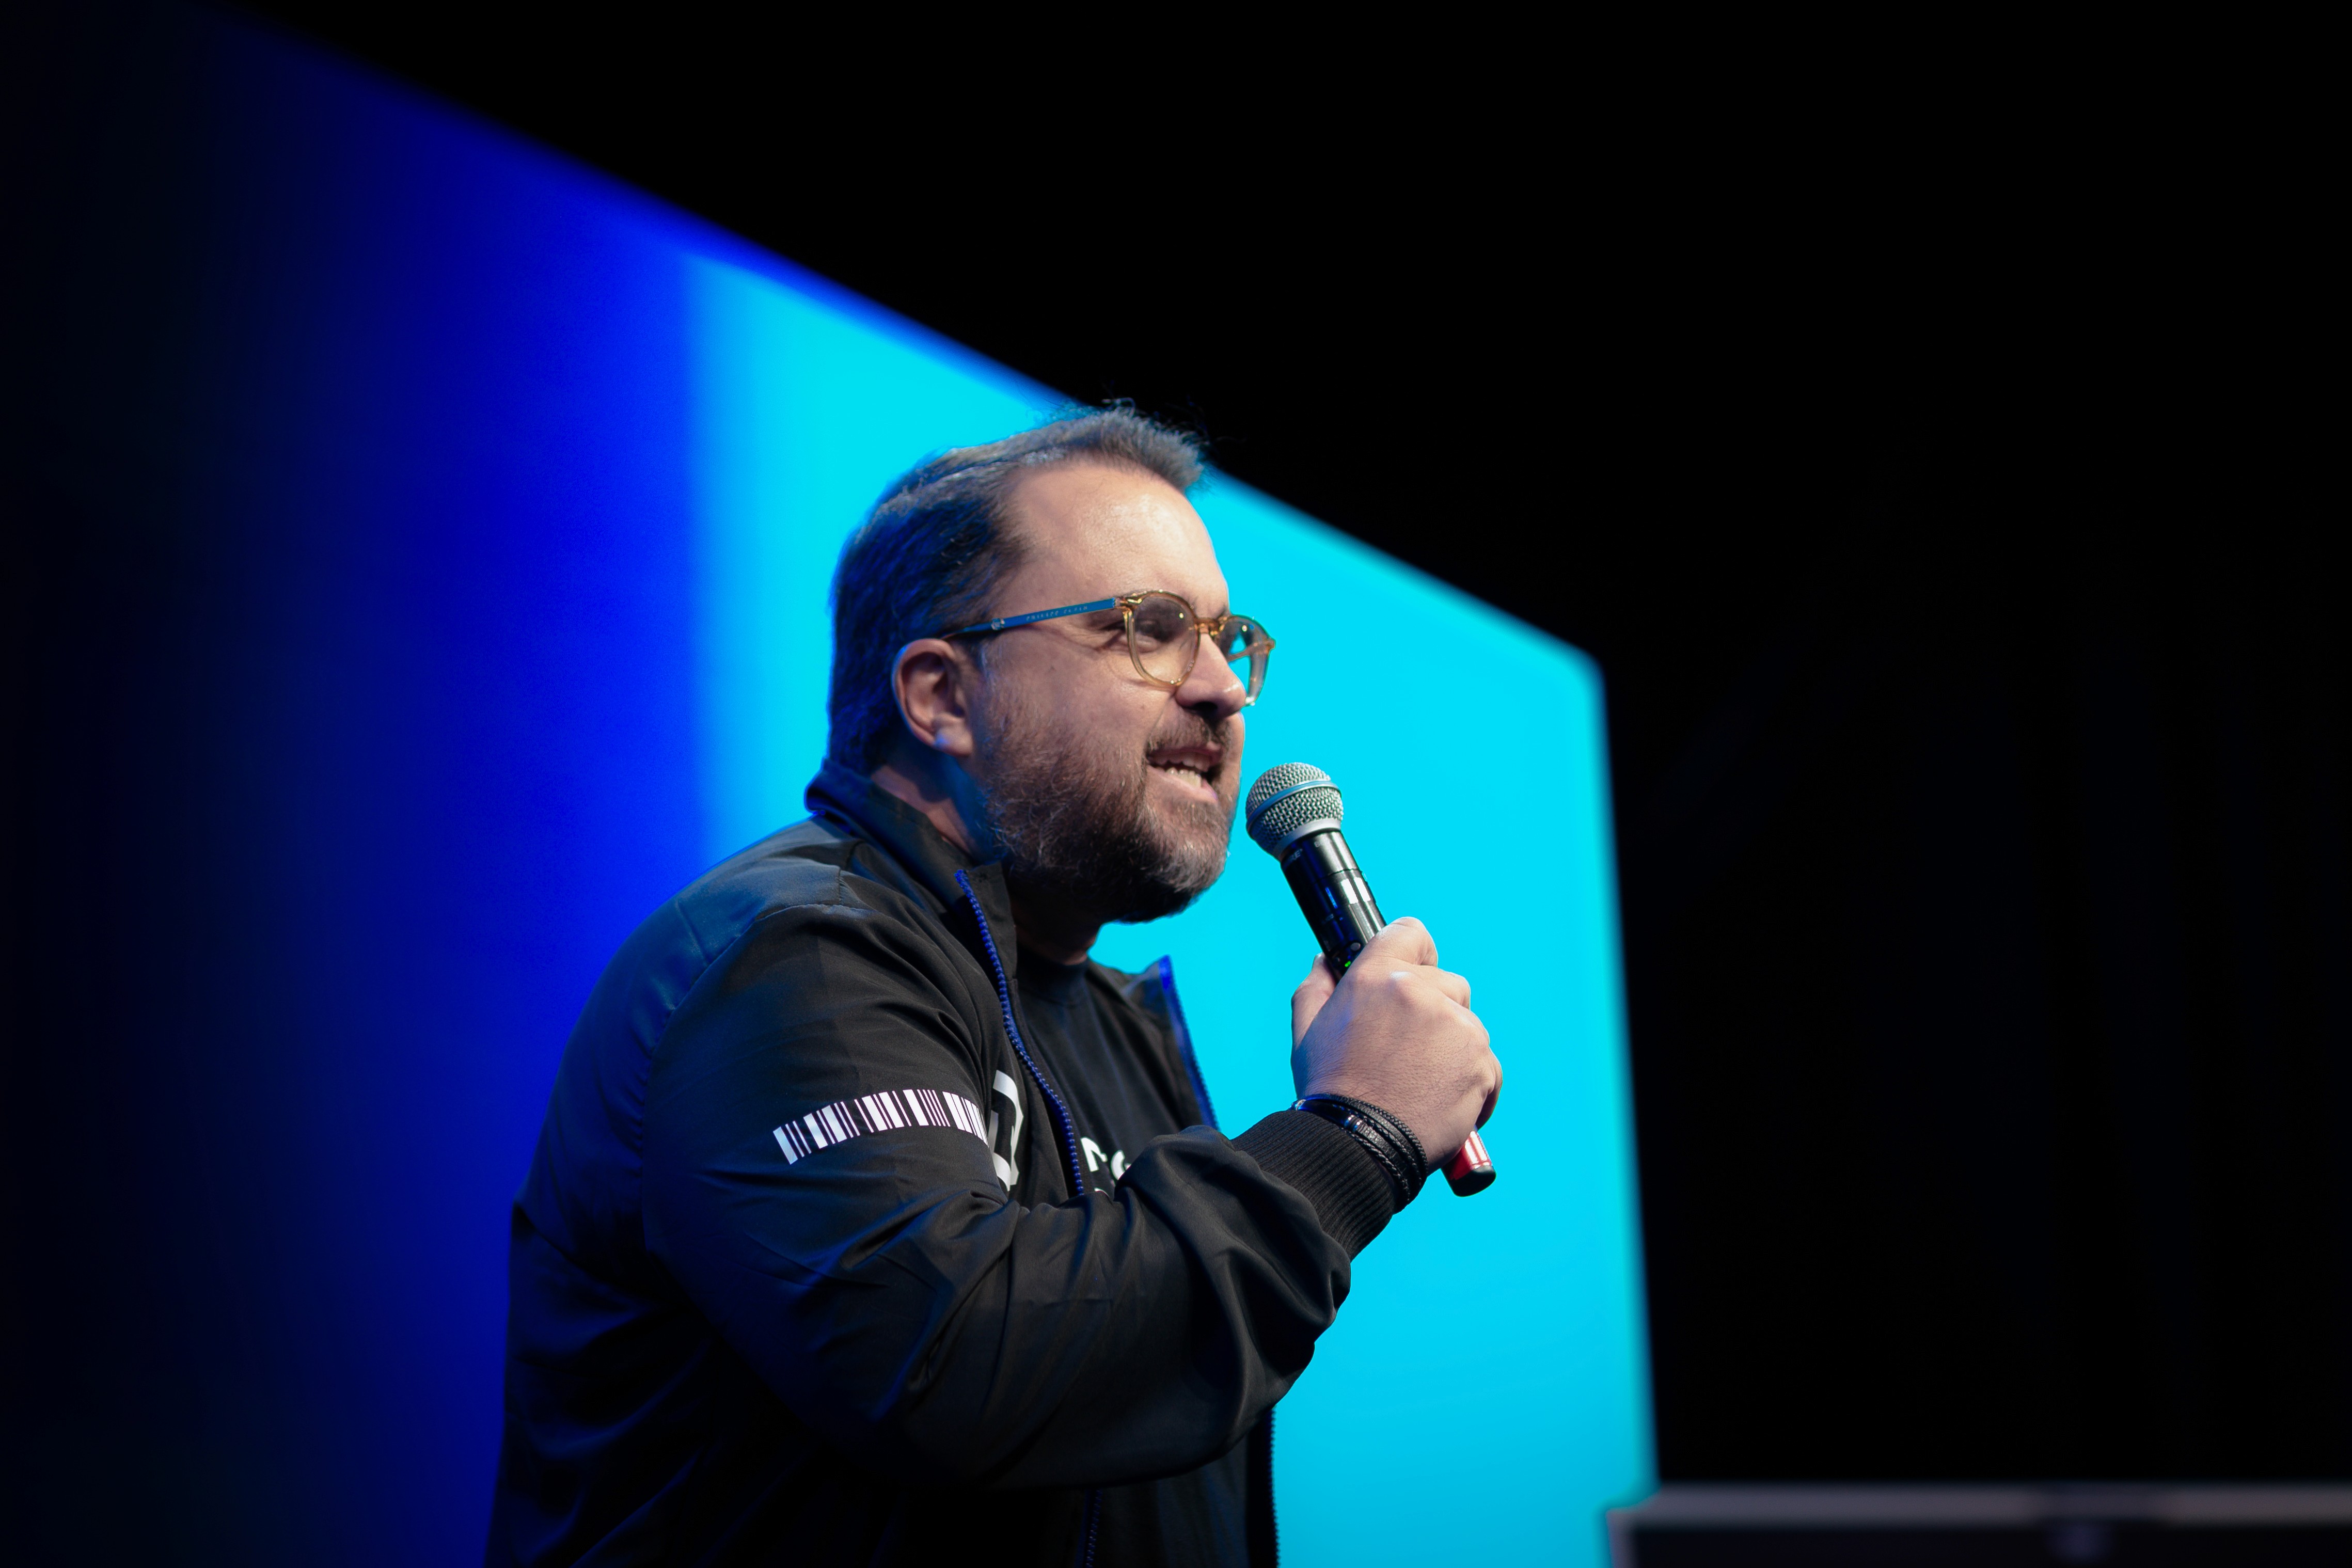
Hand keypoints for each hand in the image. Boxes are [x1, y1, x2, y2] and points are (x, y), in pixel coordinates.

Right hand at [1288, 918, 1500, 1168]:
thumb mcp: (1307, 1032)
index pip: (1410, 932)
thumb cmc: (1331, 1092)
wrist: (1360, 1146)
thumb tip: (1325, 960)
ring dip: (1452, 1047)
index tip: (1412, 972)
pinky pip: (1486, 1062)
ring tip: (1420, 1082)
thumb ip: (1317, 986)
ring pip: (1467, 1022)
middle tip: (1407, 1049)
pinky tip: (1442, 1101)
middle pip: (1446, 981)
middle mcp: (1419, 992)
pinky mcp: (1482, 1061)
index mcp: (1375, 977)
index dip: (1413, 951)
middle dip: (1433, 1009)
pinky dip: (1471, 1081)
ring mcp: (1456, 1025)